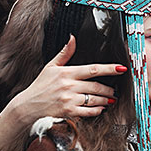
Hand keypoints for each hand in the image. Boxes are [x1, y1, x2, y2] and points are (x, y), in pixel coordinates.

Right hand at [0, 35, 126, 150]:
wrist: (28, 105)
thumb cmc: (40, 85)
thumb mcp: (51, 66)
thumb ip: (65, 53)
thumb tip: (72, 38)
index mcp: (67, 73)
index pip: (93, 69)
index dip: (109, 69)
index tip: (121, 68)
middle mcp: (69, 86)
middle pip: (96, 86)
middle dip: (109, 89)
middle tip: (115, 91)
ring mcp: (69, 99)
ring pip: (94, 99)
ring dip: (105, 100)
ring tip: (110, 100)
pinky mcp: (68, 111)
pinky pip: (88, 111)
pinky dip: (97, 110)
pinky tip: (100, 108)